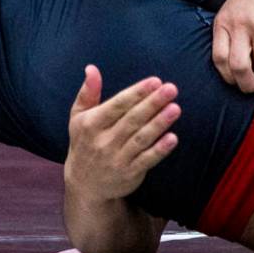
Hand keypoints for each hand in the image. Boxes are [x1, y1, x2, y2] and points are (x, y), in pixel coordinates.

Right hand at [64, 66, 180, 202]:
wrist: (84, 184)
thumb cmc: (84, 143)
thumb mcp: (78, 117)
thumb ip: (87, 92)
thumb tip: (92, 68)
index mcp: (91, 124)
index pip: (116, 105)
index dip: (136, 93)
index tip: (155, 81)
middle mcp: (103, 141)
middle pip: (132, 120)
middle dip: (152, 103)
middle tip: (171, 89)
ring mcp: (117, 158)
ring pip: (141, 138)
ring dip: (159, 123)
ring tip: (175, 108)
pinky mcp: (130, 173)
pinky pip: (147, 160)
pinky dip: (159, 149)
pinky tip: (173, 138)